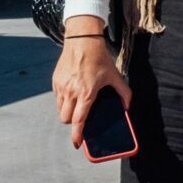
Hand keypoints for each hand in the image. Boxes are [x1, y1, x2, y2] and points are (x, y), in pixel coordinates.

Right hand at [53, 22, 131, 150]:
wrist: (82, 39)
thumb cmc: (99, 57)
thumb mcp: (115, 75)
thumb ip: (124, 93)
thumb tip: (127, 107)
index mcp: (86, 93)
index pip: (79, 120)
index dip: (77, 134)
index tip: (77, 143)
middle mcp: (71, 91)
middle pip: (65, 119)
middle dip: (72, 123)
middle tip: (81, 118)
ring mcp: (61, 86)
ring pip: (60, 109)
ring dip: (67, 112)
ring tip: (77, 106)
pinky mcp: (55, 80)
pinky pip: (57, 98)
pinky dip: (63, 101)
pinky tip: (72, 93)